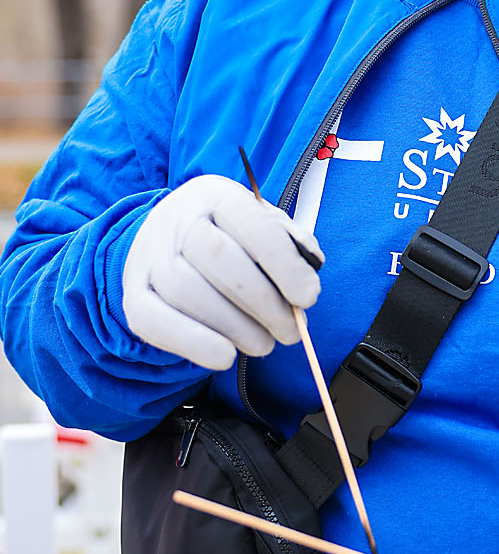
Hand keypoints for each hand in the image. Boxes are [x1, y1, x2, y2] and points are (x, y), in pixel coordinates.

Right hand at [122, 175, 322, 369]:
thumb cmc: (230, 239)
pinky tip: (225, 357)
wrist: (167, 242)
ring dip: (236, 328)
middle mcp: (176, 220)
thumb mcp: (262, 227)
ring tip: (264, 344)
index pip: (251, 223)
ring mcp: (149, 256)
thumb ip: (291, 245)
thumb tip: (307, 279)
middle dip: (264, 303)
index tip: (309, 297)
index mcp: (215, 195)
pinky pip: (155, 322)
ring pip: (189, 292)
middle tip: (290, 331)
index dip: (283, 263)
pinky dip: (194, 344)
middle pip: (220, 259)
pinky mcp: (134, 294)